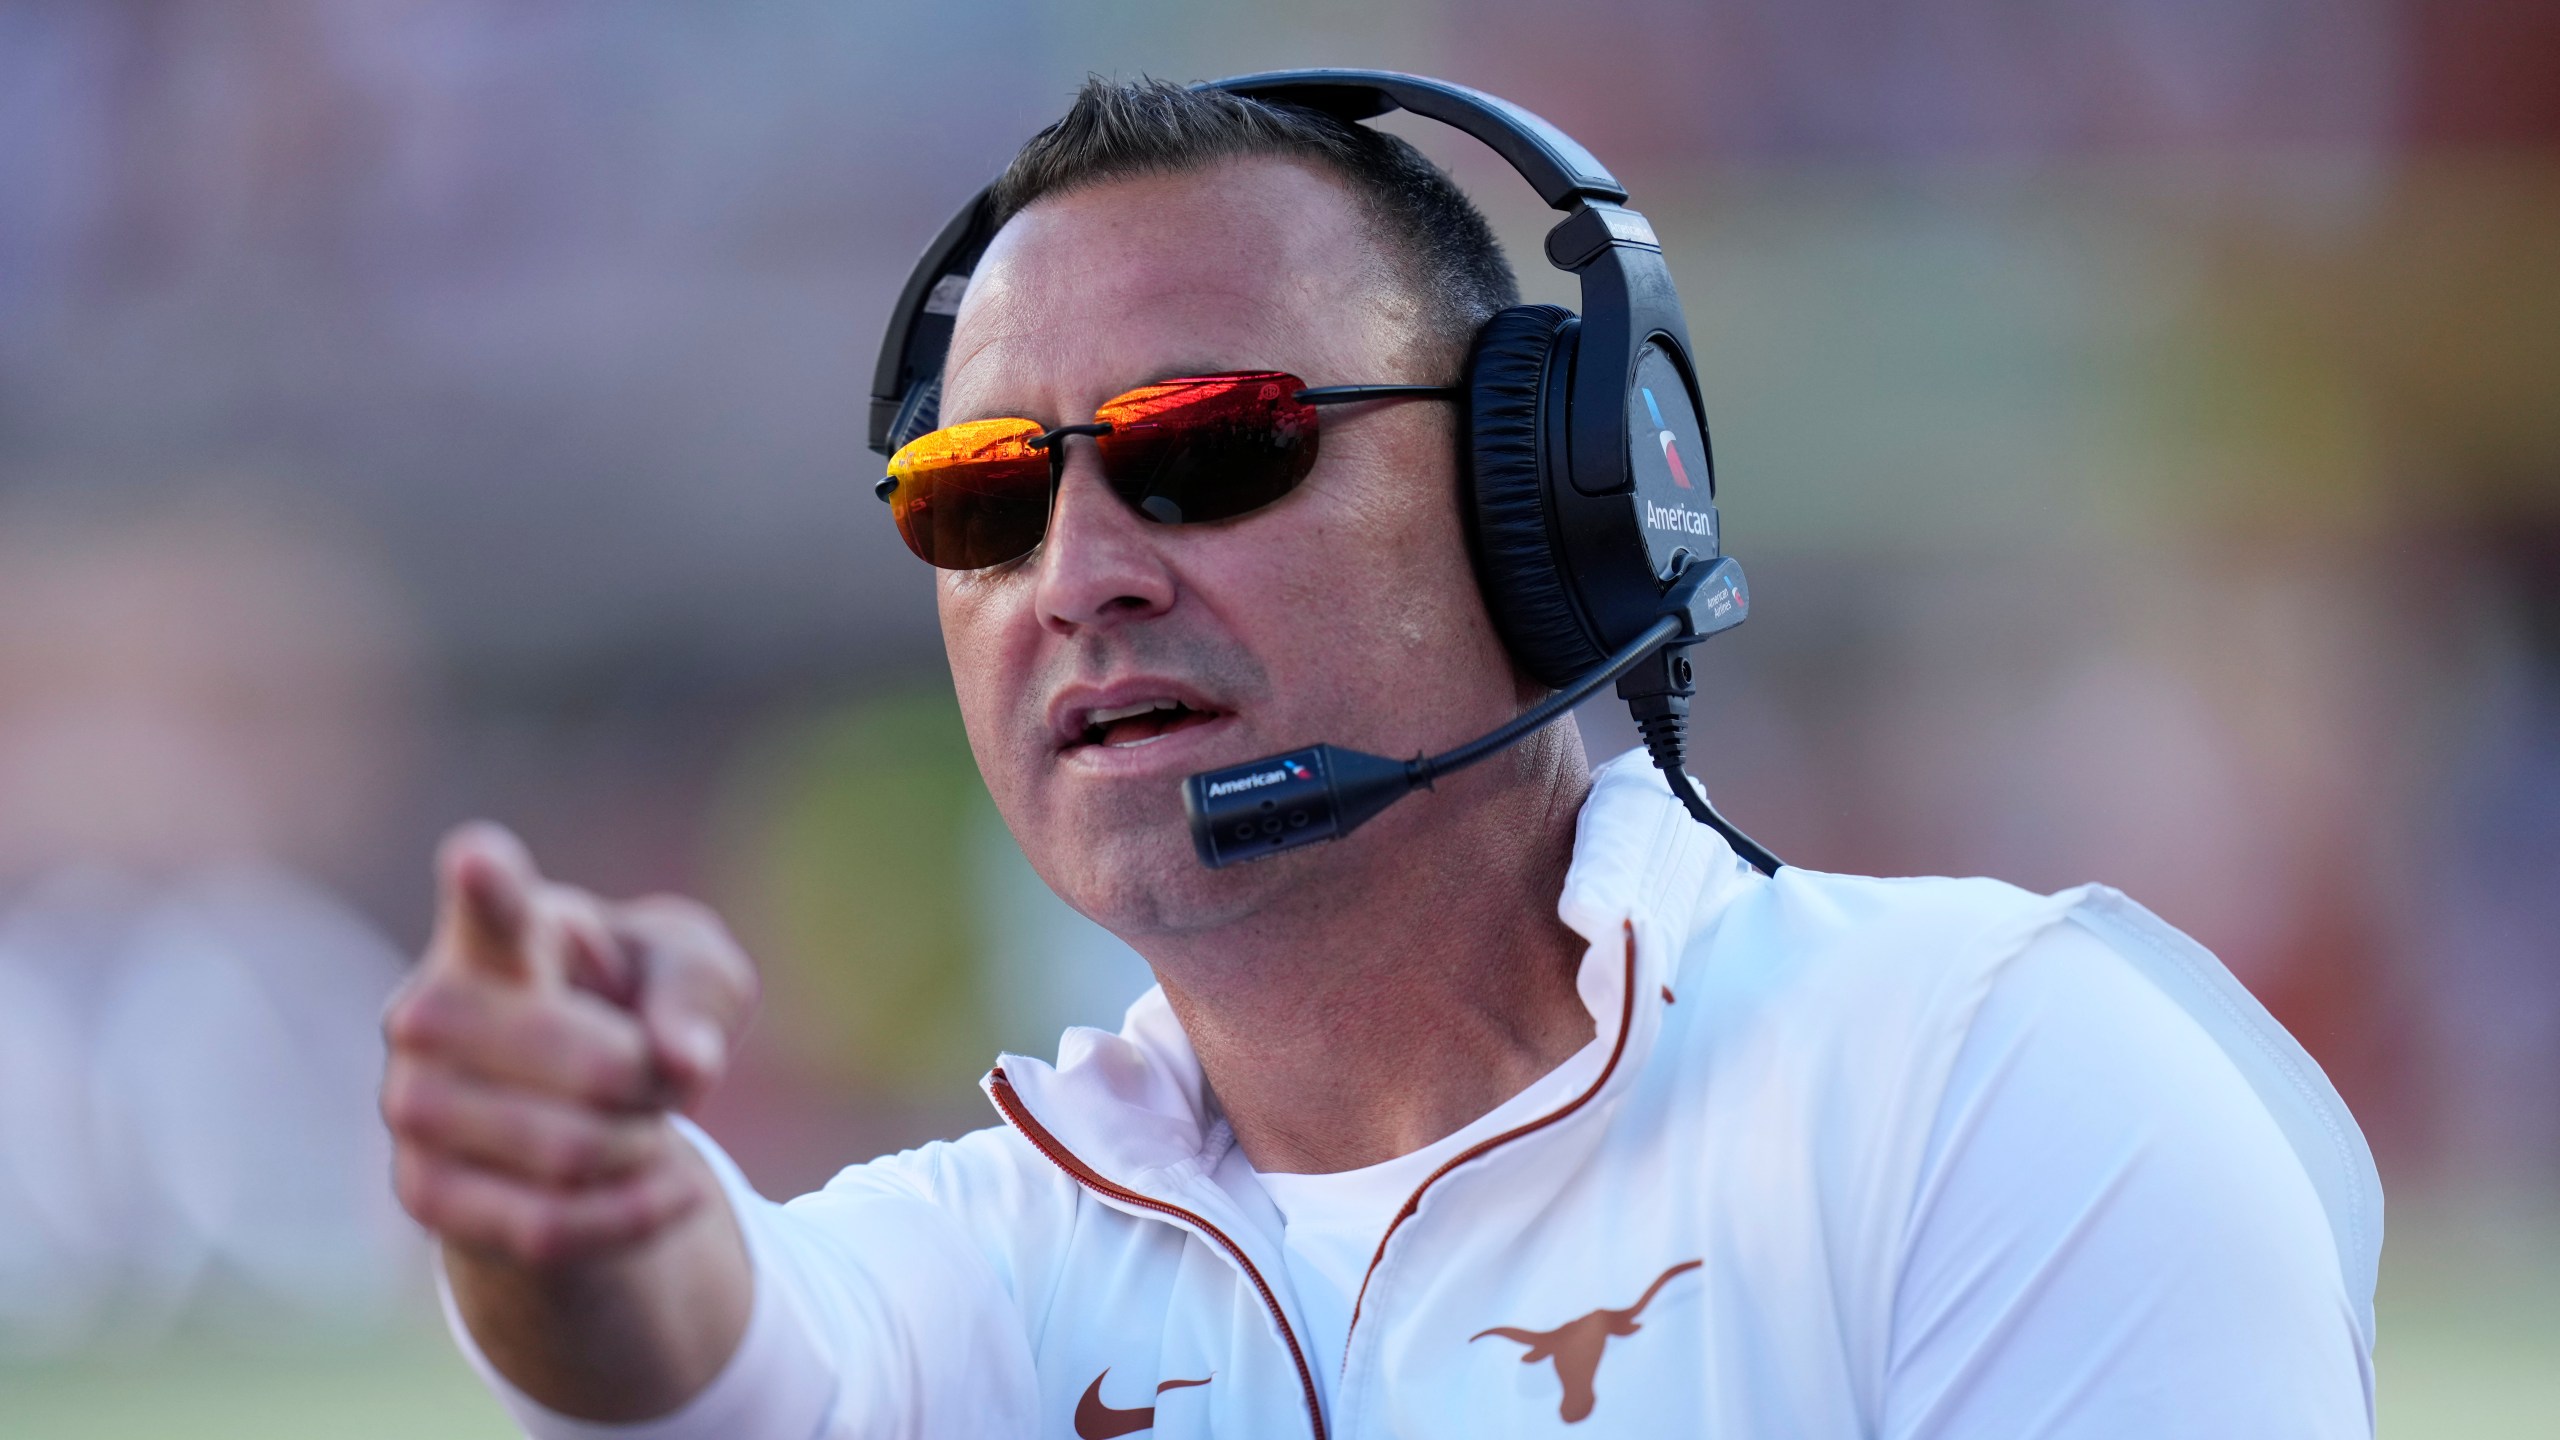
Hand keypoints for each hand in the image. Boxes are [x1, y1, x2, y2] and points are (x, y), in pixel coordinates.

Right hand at [382, 822, 758, 1268]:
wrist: (575, 1114)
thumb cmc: (633, 1008)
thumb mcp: (693, 976)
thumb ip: (696, 995)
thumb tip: (681, 1062)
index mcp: (497, 934)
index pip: (491, 909)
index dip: (489, 885)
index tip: (480, 859)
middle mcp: (428, 1012)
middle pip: (593, 1067)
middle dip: (655, 1086)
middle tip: (658, 1076)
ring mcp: (410, 1105)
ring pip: (573, 1153)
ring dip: (642, 1150)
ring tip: (645, 1129)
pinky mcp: (420, 1195)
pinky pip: (549, 1228)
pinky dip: (631, 1216)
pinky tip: (668, 1193)